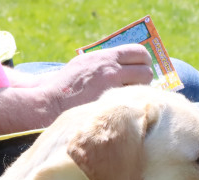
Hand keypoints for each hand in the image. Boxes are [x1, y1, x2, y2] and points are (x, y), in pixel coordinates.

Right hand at [36, 44, 153, 119]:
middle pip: (146, 71)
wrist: (52, 102)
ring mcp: (112, 88)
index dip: (145, 60)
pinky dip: (131, 105)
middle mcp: (111, 70)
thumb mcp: (85, 63)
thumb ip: (106, 62)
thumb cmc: (67, 85)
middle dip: (145, 79)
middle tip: (138, 86)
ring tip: (129, 98)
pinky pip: (132, 103)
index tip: (143, 67)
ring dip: (140, 93)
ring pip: (143, 88)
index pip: (139, 52)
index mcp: (105, 57)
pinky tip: (122, 108)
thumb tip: (125, 65)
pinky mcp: (111, 105)